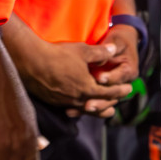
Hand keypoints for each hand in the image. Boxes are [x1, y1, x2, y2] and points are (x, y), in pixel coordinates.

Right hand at [11, 36, 132, 116]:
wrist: (31, 63)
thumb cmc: (58, 55)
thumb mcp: (83, 51)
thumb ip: (100, 53)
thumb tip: (114, 50)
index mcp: (87, 88)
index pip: (109, 92)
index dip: (121, 90)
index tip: (129, 89)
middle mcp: (78, 99)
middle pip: (99, 106)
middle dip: (110, 103)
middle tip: (117, 104)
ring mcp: (65, 102)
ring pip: (84, 109)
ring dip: (95, 108)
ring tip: (101, 108)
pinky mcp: (54, 101)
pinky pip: (71, 107)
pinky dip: (80, 107)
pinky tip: (79, 103)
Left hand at [84, 25, 140, 117]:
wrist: (120, 45)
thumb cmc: (118, 41)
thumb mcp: (116, 40)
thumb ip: (110, 47)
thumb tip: (109, 49)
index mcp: (128, 70)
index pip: (119, 77)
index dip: (109, 78)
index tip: (98, 77)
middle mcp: (122, 84)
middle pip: (112, 96)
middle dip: (100, 101)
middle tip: (88, 104)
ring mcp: (112, 90)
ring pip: (103, 103)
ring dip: (92, 108)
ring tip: (79, 109)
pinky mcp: (102, 94)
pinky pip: (93, 102)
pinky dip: (82, 108)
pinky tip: (70, 111)